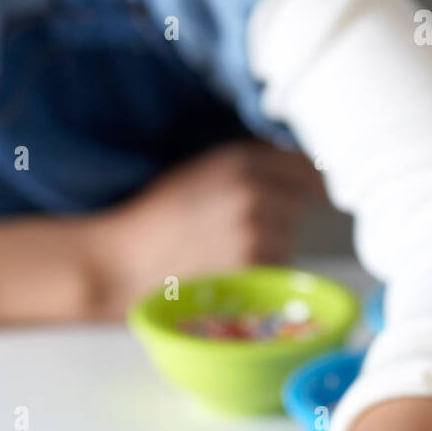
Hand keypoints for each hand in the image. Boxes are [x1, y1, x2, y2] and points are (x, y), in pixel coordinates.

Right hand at [98, 141, 323, 312]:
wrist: (123, 263)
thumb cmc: (159, 219)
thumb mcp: (204, 170)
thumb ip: (254, 164)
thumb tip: (308, 169)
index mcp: (241, 160)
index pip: (307, 165)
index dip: (306, 180)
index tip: (304, 189)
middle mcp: (254, 193)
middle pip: (302, 203)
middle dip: (284, 212)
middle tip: (238, 225)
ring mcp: (257, 234)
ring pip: (292, 238)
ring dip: (274, 244)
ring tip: (230, 248)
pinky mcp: (253, 270)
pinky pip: (279, 268)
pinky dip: (263, 270)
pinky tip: (230, 268)